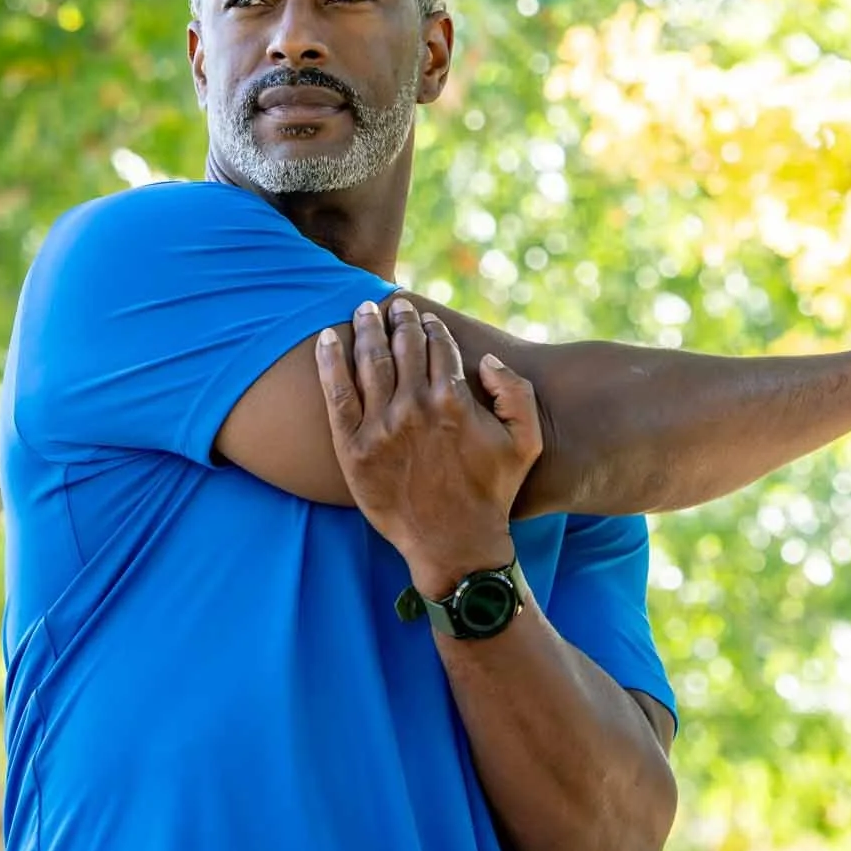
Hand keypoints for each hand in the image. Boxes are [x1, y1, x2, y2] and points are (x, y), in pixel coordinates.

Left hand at [316, 296, 542, 595]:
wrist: (454, 543)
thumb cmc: (492, 492)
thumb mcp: (525, 442)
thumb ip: (516, 393)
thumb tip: (485, 362)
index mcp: (454, 401)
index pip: (437, 347)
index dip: (429, 326)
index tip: (423, 317)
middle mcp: (415, 408)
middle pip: (402, 347)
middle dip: (397, 320)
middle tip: (392, 306)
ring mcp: (381, 428)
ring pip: (369, 362)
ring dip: (365, 329)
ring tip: (363, 311)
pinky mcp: (354, 449)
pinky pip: (336, 395)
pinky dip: (328, 362)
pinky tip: (325, 339)